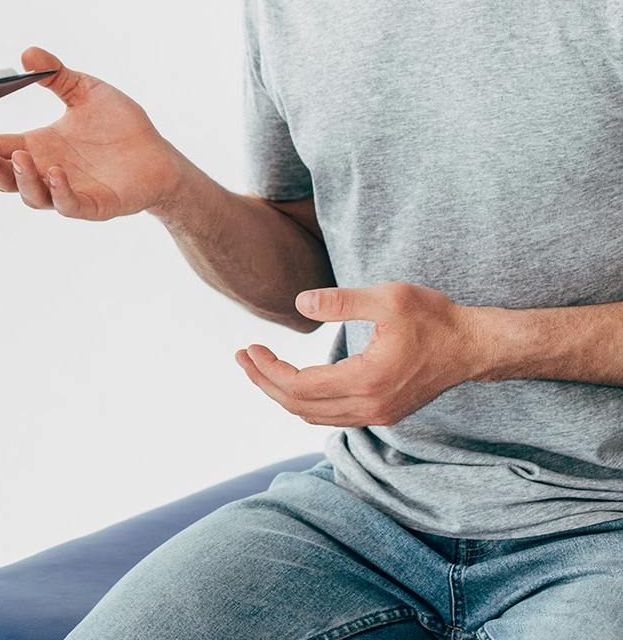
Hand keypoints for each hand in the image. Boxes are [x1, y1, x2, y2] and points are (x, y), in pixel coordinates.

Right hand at [0, 47, 180, 220]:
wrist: (158, 155)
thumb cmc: (120, 125)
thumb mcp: (85, 90)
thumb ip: (55, 74)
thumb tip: (28, 52)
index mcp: (39, 146)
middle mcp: (46, 172)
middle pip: (6, 177)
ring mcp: (68, 191)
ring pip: (32, 195)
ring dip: (22, 178)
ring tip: (21, 157)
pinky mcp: (93, 205)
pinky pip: (70, 204)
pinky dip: (59, 192)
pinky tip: (56, 173)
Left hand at [235, 282, 480, 426]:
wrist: (474, 346)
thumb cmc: (434, 318)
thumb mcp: (387, 298)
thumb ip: (341, 302)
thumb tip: (299, 302)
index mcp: (367, 381)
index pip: (300, 388)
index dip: (267, 370)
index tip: (249, 347)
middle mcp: (370, 407)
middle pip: (300, 407)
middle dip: (265, 382)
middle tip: (242, 356)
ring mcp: (378, 414)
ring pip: (315, 416)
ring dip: (283, 393)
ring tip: (259, 366)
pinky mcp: (383, 412)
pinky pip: (332, 416)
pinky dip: (305, 401)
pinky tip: (294, 379)